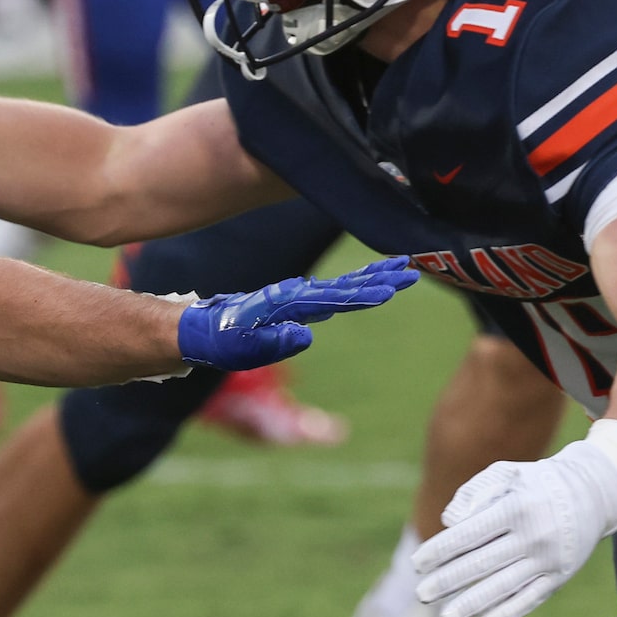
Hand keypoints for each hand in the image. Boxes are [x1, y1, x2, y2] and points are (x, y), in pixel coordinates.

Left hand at [175, 260, 414, 370]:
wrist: (206, 329)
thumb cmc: (223, 341)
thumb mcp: (243, 348)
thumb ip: (274, 343)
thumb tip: (306, 334)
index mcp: (288, 305)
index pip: (333, 299)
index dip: (362, 295)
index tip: (390, 289)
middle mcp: (298, 297)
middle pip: (346, 285)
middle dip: (379, 278)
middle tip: (410, 269)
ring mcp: (300, 299)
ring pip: (344, 286)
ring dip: (373, 278)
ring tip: (401, 270)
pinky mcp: (299, 305)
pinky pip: (334, 294)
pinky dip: (356, 287)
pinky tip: (373, 284)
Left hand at [414, 433, 616, 616]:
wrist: (594, 492)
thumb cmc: (537, 483)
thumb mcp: (507, 474)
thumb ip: (474, 491)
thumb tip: (448, 521)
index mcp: (517, 507)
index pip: (471, 533)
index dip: (441, 550)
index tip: (418, 564)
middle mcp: (534, 535)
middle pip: (483, 563)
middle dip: (449, 581)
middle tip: (422, 595)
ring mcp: (548, 558)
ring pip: (505, 586)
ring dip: (473, 604)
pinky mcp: (559, 576)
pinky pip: (531, 599)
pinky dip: (508, 613)